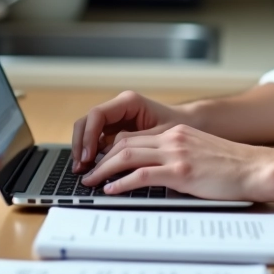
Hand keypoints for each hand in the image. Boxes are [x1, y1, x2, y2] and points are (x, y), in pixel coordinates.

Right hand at [70, 90, 193, 171]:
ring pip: (89, 131)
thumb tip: (115, 158)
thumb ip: (137, 144)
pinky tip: (93, 169)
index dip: (88, 136)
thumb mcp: (161, 136)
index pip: (97, 115)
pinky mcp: (117, 130)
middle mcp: (119, 107)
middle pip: (87, 122)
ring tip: (83, 171)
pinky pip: (97, 140)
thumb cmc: (181, 127)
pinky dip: (92, 153)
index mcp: (128, 102)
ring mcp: (116, 118)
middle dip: (80, 145)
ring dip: (83, 150)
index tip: (88, 156)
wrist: (193, 124)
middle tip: (80, 168)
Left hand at [80, 124, 273, 201]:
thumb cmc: (233, 167)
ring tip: (92, 182)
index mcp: (177, 133)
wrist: (256, 168)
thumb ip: (179, 158)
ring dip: (105, 170)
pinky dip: (122, 182)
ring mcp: (176, 153)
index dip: (111, 149)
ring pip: (127, 156)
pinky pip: (142, 174)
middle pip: (125, 143)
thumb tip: (159, 175)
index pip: (134, 137)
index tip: (100, 162)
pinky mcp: (181, 170)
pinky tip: (112, 190)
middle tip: (88, 173)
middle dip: (101, 159)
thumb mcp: (201, 154)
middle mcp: (173, 138)